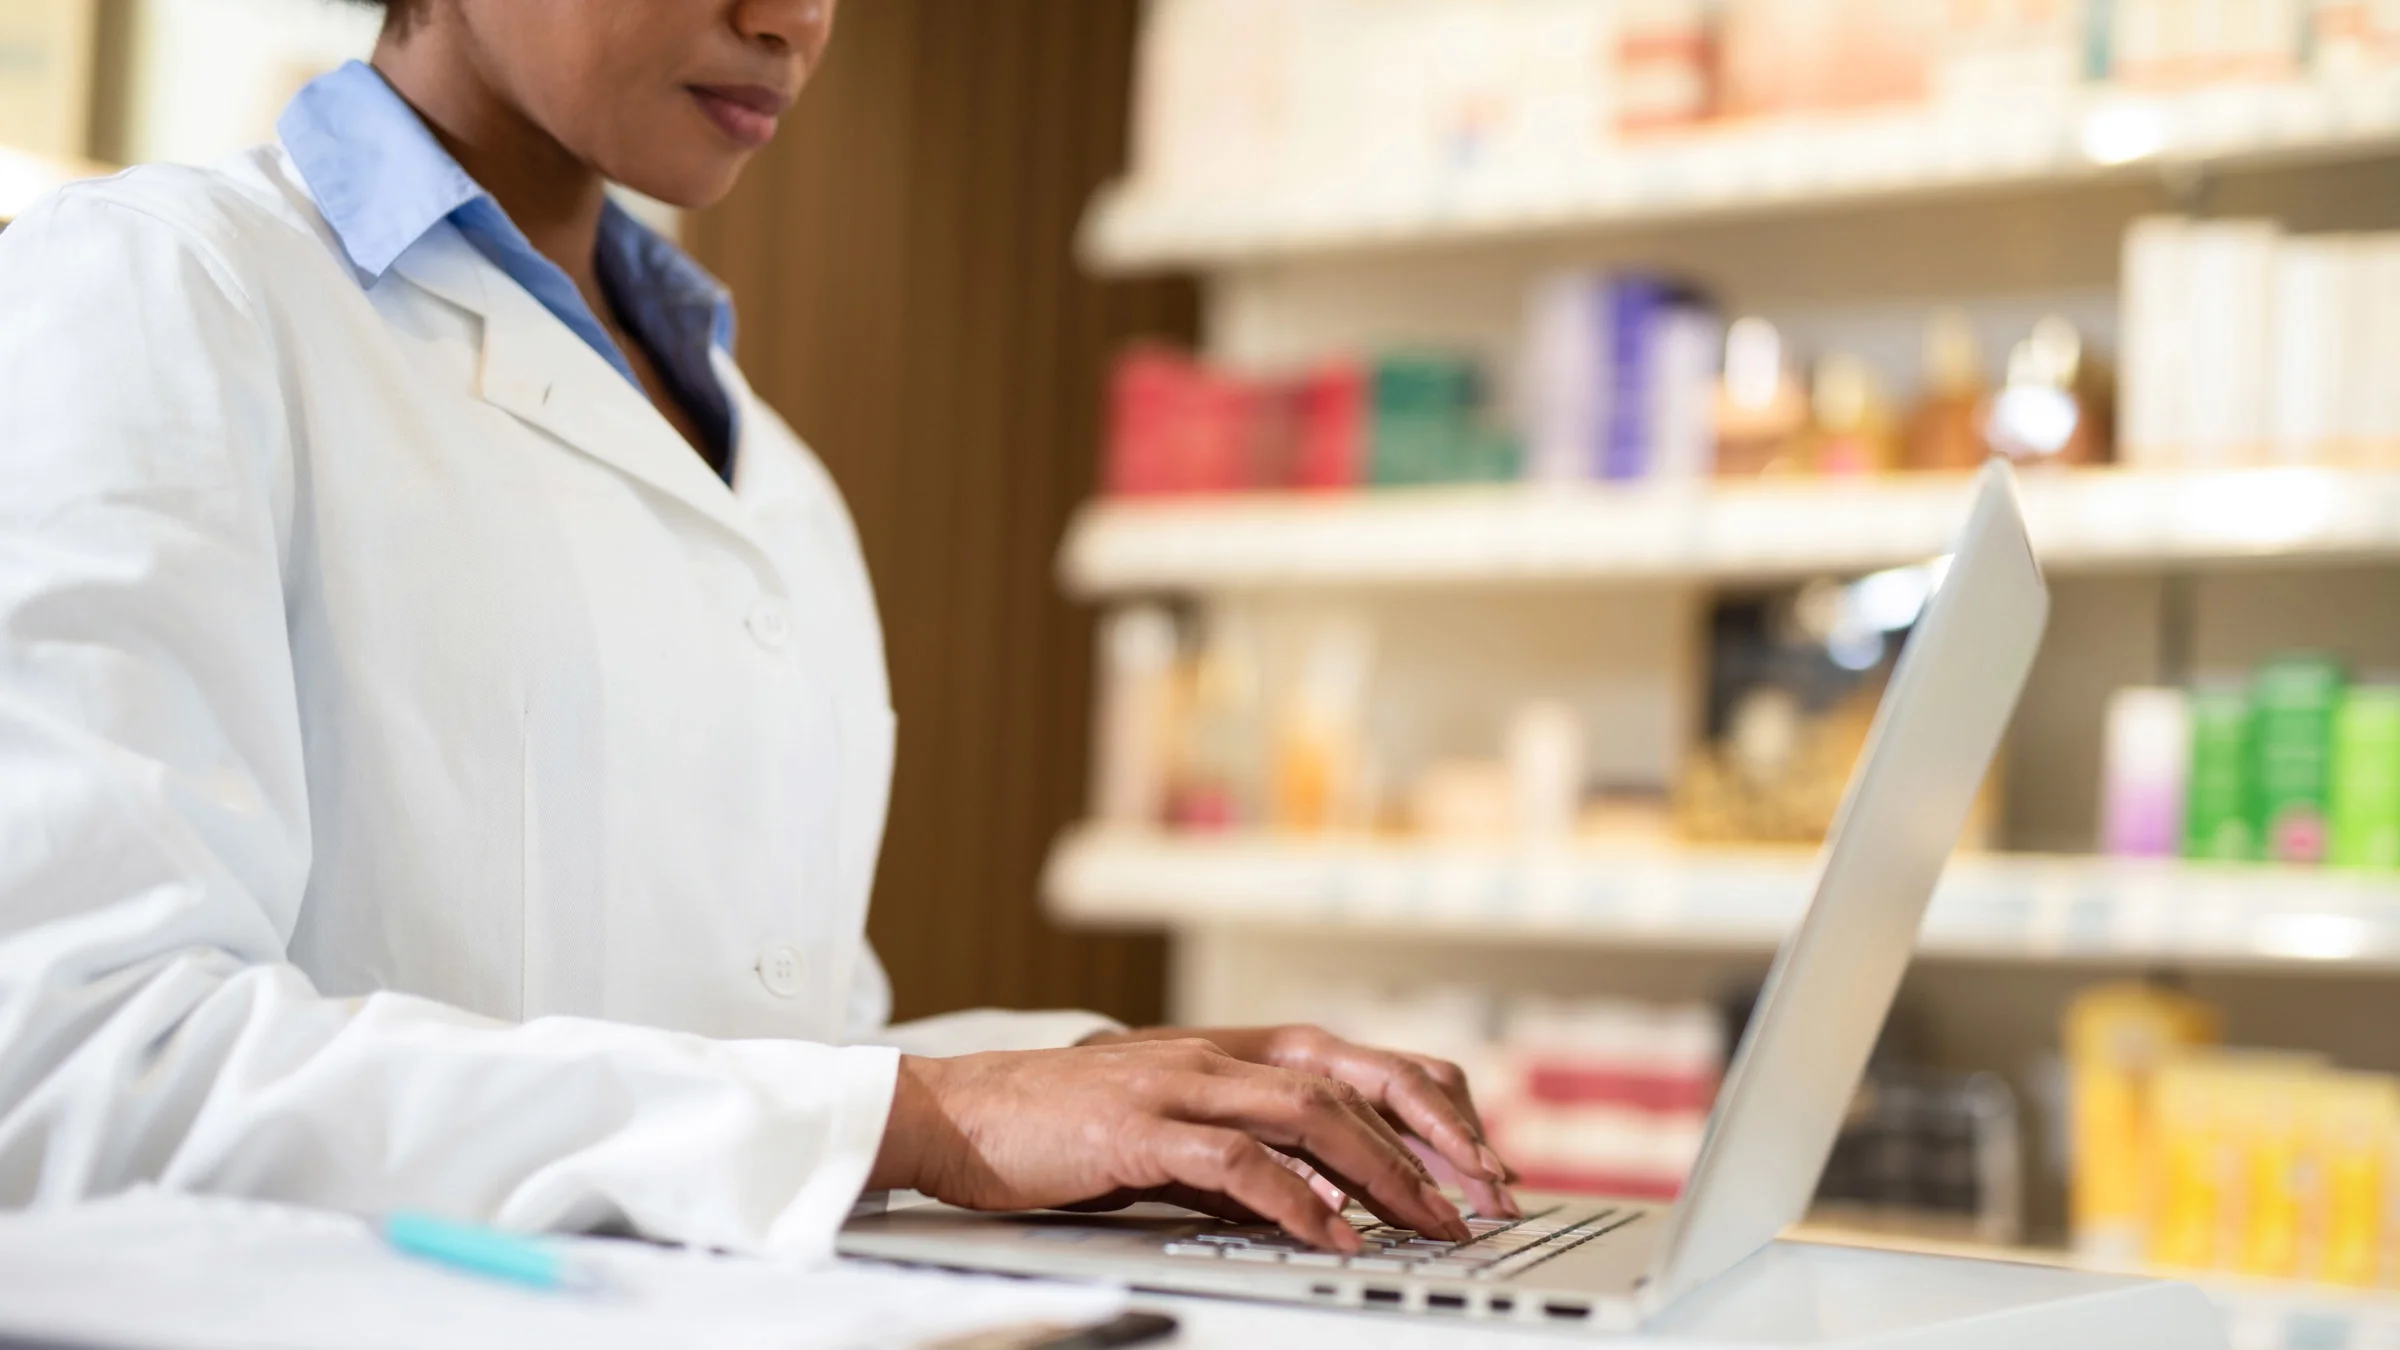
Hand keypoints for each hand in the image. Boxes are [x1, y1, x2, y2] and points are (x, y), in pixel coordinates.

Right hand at [867, 1039, 1470, 1251]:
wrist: (962, 1112)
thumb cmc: (1064, 1126)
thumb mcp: (1176, 1132)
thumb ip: (1250, 1154)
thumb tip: (1328, 1199)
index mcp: (1236, 1050)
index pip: (1362, 1062)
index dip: (1433, 1107)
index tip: (1483, 1164)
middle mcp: (1221, 1054)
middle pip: (1357, 1080)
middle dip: (1436, 1139)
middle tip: (1490, 1196)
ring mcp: (1183, 1083)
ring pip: (1313, 1114)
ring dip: (1384, 1171)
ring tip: (1432, 1222)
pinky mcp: (1141, 1126)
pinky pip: (1238, 1161)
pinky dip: (1297, 1199)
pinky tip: (1335, 1235)